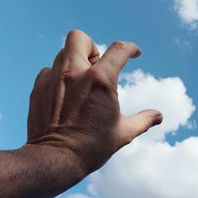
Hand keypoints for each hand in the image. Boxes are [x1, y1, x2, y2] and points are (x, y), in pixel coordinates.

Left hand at [27, 30, 162, 176]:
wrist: (55, 160)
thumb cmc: (92, 147)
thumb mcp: (124, 133)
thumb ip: (144, 120)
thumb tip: (159, 116)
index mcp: (101, 80)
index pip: (119, 49)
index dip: (131, 48)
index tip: (135, 52)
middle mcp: (75, 72)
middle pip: (80, 37)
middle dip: (92, 46)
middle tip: (97, 65)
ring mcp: (54, 78)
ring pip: (64, 53)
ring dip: (76, 61)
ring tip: (82, 82)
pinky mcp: (38, 88)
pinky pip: (49, 70)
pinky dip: (59, 76)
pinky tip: (65, 94)